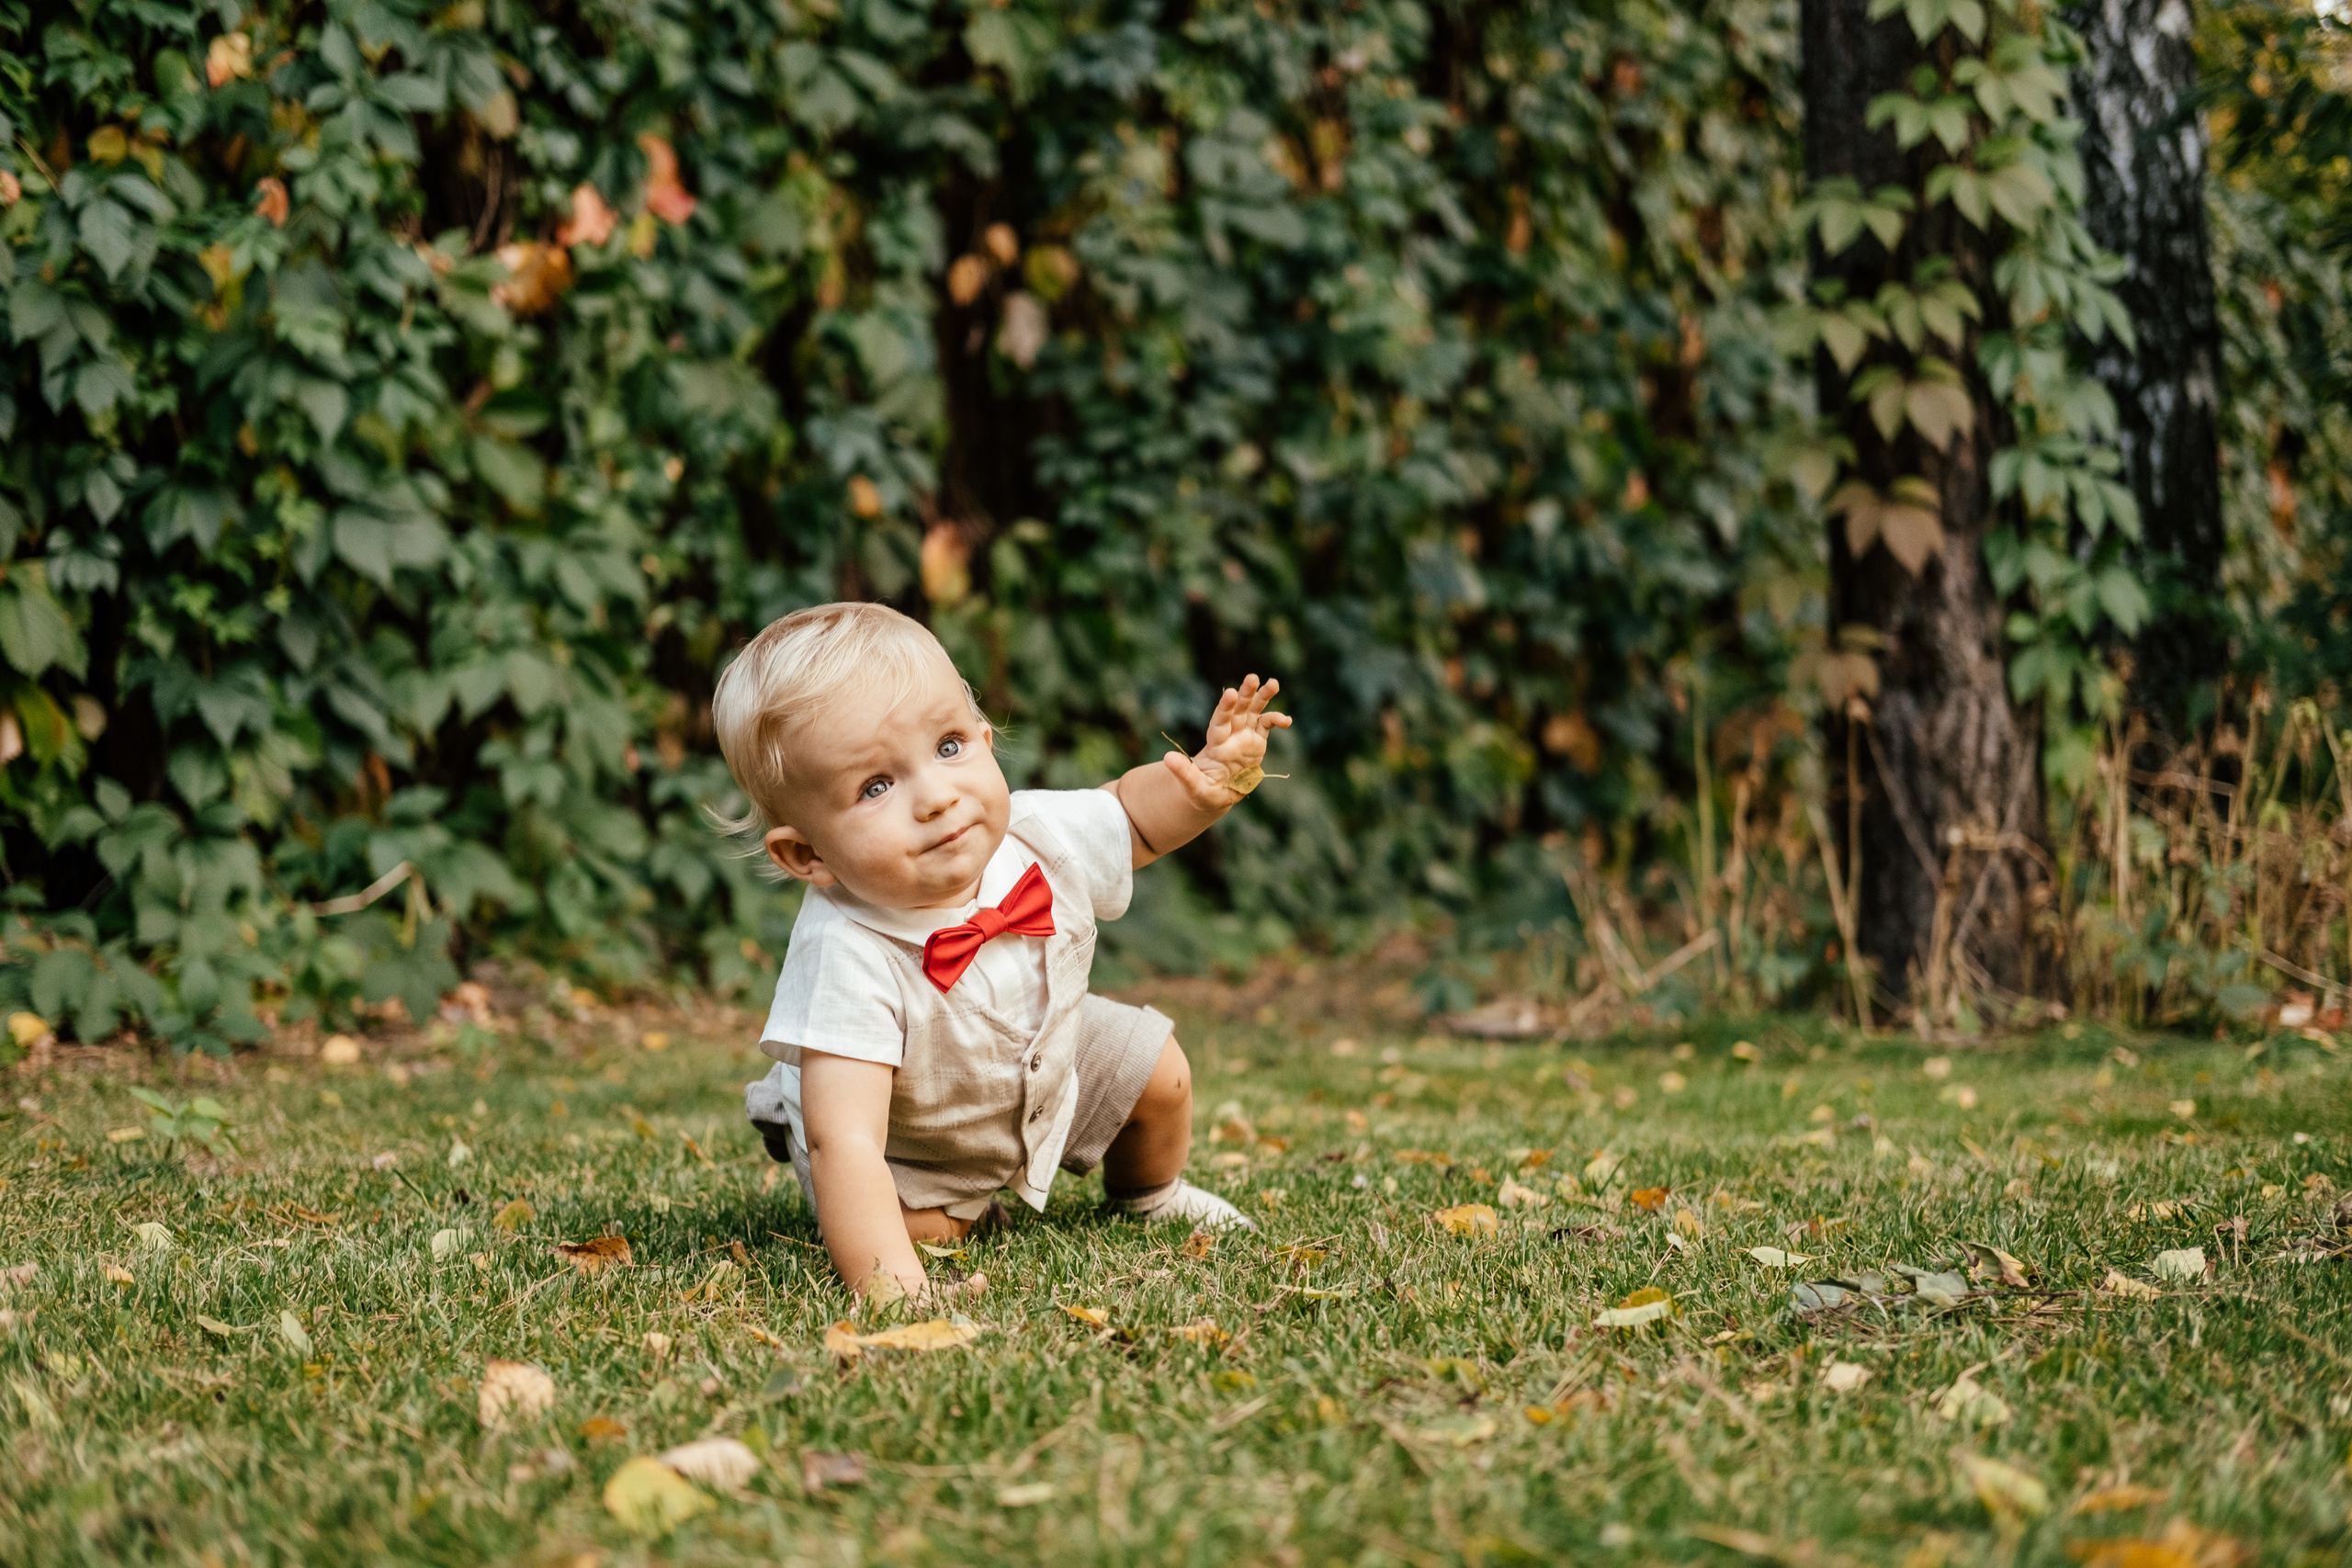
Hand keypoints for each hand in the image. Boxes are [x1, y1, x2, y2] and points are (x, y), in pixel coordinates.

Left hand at [1162, 674, 1291, 804]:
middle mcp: (1230, 735)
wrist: (1216, 794)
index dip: (1225, 708)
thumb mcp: (1192, 787)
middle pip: (1238, 710)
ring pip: (1254, 711)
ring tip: (1274, 683)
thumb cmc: (1201, 792)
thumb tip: (1167, 758)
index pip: (1220, 723)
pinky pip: (1267, 726)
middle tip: (1252, 677)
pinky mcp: (1257, 742)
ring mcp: (1244, 737)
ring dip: (1263, 697)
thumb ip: (1183, 773)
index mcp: (1215, 745)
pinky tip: (1287, 720)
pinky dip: (1276, 720)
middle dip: (1245, 694)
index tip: (1230, 693)